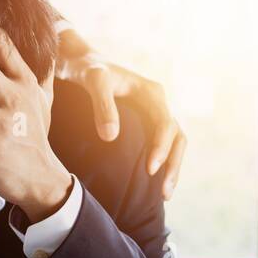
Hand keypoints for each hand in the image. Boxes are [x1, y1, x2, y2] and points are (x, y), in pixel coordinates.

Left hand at [56, 40, 185, 199]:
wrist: (80, 62)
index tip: (150, 169)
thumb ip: (102, 105)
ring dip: (171, 169)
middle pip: (177, 137)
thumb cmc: (86, 69)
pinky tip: (152, 185)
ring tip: (164, 195)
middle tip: (164, 193)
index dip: (161, 147)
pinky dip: (161, 164)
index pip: (166, 123)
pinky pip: (160, 146)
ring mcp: (153, 114)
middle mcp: (157, 104)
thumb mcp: (93, 81)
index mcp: (151, 93)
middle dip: (173, 165)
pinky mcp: (144, 124)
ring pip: (173, 144)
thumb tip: (111, 137)